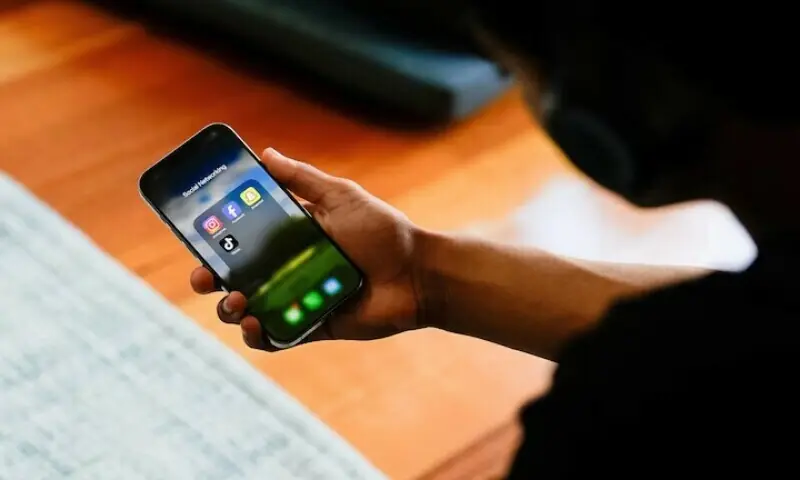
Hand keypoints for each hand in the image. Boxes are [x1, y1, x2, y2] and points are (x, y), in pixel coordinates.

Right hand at [190, 148, 422, 350]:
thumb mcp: (341, 197)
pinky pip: (275, 336)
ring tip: (237, 300)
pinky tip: (254, 323)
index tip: (196, 235)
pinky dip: (258, 335)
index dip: (215, 239)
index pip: (242, 238)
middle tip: (204, 276)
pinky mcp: (311, 326)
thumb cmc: (383, 232)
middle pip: (235, 276)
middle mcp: (288, 268)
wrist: (418, 274)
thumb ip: (303, 179)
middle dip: (210, 278)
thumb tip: (264, 153)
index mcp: (291, 236)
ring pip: (247, 309)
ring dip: (231, 308)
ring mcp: (296, 299)